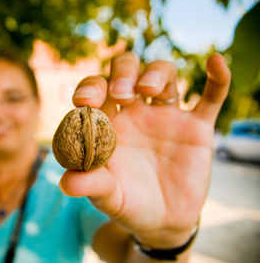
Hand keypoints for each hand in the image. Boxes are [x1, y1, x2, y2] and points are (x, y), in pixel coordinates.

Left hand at [59, 52, 230, 247]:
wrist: (161, 220)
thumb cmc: (127, 202)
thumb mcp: (106, 196)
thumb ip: (89, 184)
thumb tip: (65, 182)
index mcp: (108, 121)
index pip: (96, 90)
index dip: (89, 88)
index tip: (84, 101)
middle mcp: (135, 112)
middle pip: (128, 71)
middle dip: (123, 74)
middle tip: (122, 94)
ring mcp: (166, 117)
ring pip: (164, 74)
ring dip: (156, 73)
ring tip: (150, 90)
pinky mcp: (197, 128)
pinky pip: (211, 97)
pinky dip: (217, 79)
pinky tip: (215, 61)